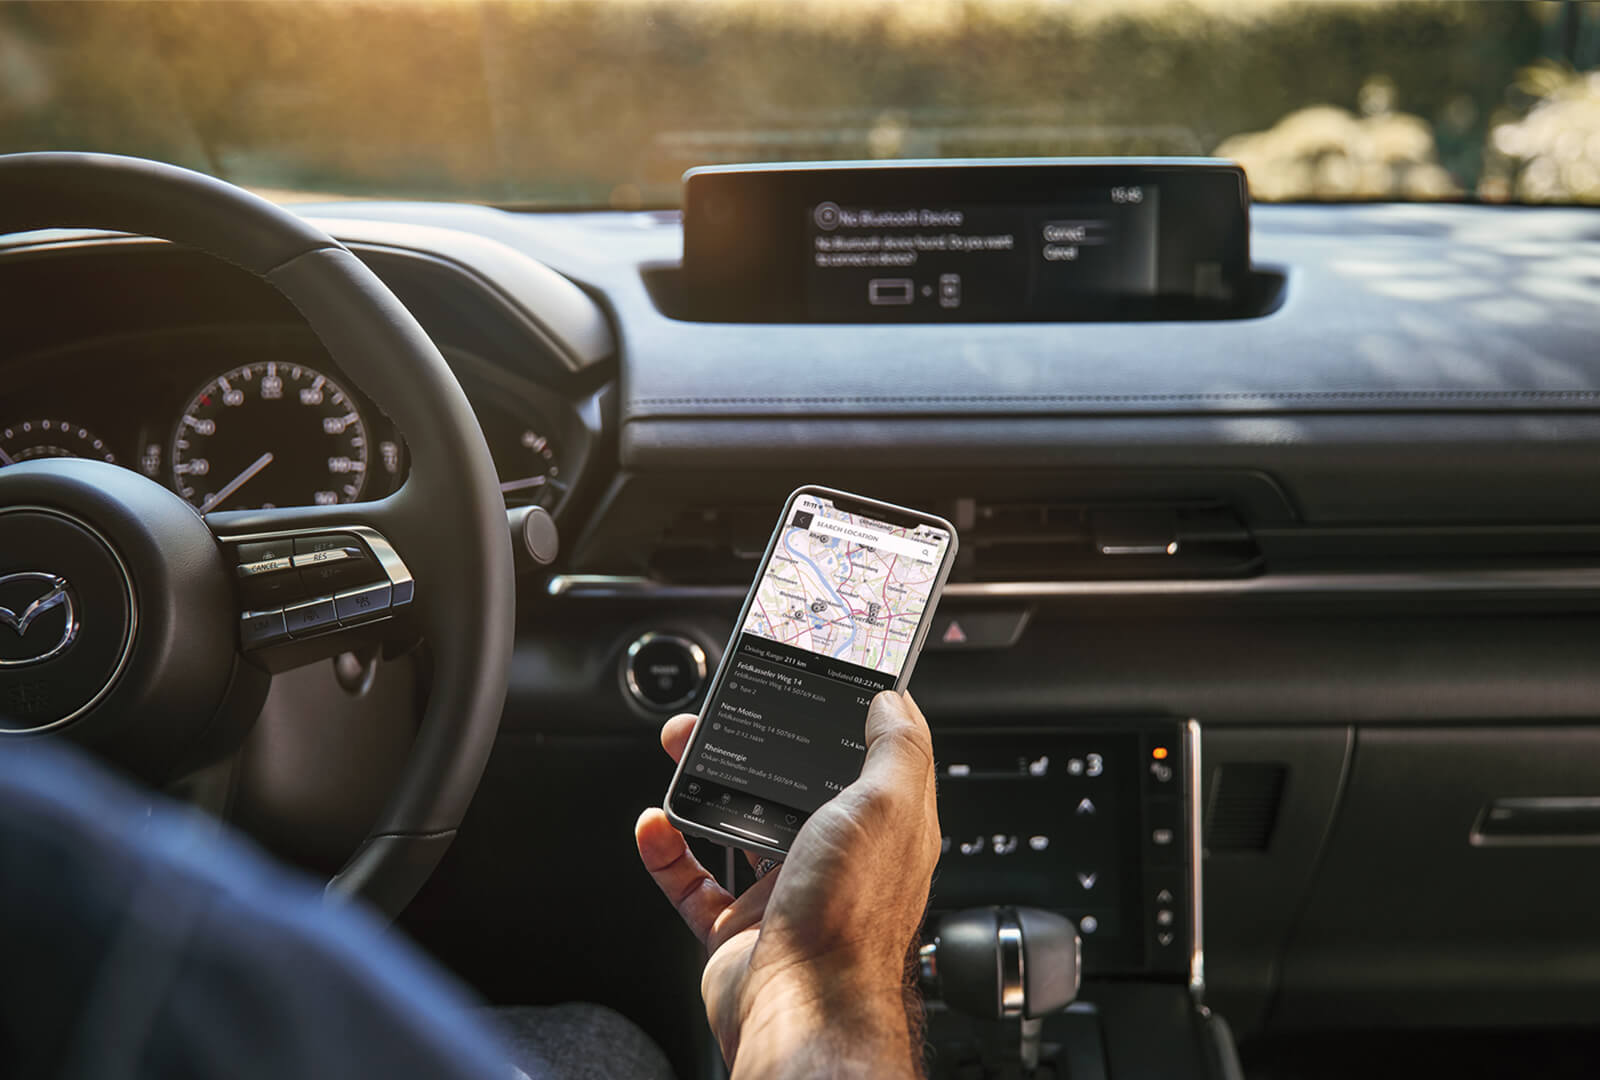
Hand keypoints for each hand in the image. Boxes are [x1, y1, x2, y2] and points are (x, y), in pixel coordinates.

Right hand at [635, 690, 939, 1079]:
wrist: (802, 1011)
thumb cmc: (849, 917)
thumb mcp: (889, 805)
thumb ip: (896, 748)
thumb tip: (894, 700)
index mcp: (881, 828)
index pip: (868, 757)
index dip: (841, 716)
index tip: (813, 680)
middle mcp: (836, 858)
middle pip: (792, 784)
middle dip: (756, 742)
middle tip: (723, 711)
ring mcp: (785, 893)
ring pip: (739, 823)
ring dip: (705, 782)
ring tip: (680, 748)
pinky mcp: (739, 929)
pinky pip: (695, 882)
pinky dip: (669, 852)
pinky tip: (655, 824)